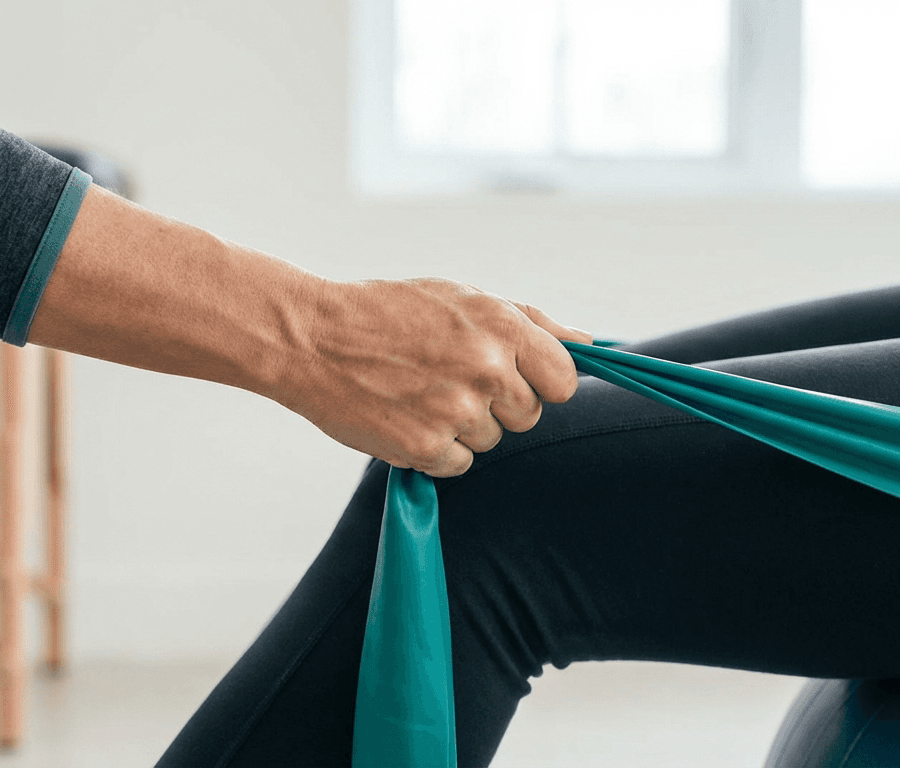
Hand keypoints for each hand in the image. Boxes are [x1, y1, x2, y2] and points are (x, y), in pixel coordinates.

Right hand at [275, 277, 590, 476]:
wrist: (311, 338)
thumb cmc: (387, 313)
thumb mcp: (460, 298)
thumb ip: (529, 322)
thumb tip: (588, 342)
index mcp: (500, 326)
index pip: (563, 380)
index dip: (541, 382)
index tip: (514, 378)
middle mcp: (485, 368)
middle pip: (528, 414)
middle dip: (497, 404)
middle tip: (449, 380)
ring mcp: (456, 411)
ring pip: (491, 440)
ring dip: (462, 426)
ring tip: (419, 393)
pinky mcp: (425, 447)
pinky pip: (458, 463)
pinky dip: (435, 449)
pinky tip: (406, 417)